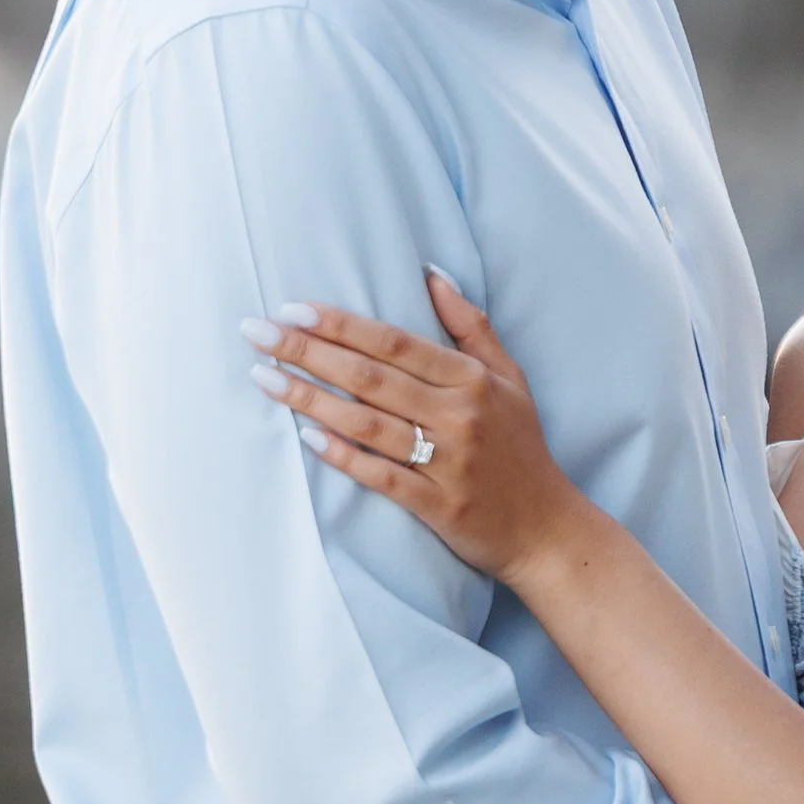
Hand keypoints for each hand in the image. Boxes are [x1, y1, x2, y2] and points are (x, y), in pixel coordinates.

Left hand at [243, 277, 583, 584]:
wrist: (546, 530)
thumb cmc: (521, 447)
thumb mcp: (509, 377)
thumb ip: (470, 325)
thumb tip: (430, 273)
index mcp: (471, 378)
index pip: (393, 342)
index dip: (341, 324)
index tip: (292, 309)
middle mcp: (458, 415)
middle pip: (371, 376)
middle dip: (308, 351)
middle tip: (257, 333)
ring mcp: (447, 461)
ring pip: (367, 423)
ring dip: (310, 399)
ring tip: (264, 379)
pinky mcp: (437, 506)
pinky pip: (381, 476)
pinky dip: (343, 456)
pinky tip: (305, 439)